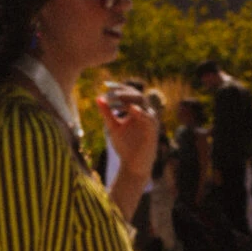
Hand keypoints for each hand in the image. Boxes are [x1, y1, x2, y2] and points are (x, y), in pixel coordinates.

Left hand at [97, 91, 158, 215]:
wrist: (133, 165)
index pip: (129, 94)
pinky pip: (149, 118)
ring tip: (117, 97)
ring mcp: (150, 121)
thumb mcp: (113, 127)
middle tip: (111, 92)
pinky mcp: (153, 130)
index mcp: (136, 111)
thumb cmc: (125, 146)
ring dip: (129, 99)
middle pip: (136, 95)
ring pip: (143, 104)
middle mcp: (144, 113)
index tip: (105, 85)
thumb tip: (97, 98)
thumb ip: (106, 113)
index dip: (118, 88)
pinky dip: (141, 113)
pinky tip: (132, 109)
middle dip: (123, 92)